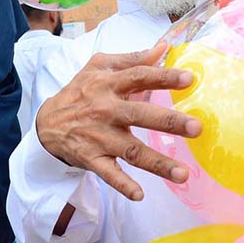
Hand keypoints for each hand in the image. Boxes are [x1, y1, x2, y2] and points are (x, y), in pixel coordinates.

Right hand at [36, 42, 201, 200]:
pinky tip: (139, 195)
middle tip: (196, 128)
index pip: (139, 77)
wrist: (46, 122)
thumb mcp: (99, 67)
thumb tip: (164, 48)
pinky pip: (108, 174)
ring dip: (157, 164)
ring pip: (131, 151)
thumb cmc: (79, 91)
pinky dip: (122, 185)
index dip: (164, 77)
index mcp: (109, 84)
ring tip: (183, 174)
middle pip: (140, 115)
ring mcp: (99, 137)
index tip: (190, 79)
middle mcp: (106, 110)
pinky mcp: (92, 158)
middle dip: (169, 122)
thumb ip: (132, 59)